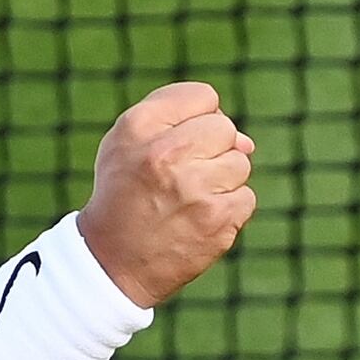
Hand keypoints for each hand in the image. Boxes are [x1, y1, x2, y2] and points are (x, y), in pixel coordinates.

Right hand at [76, 80, 258, 305]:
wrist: (112, 262)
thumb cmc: (125, 192)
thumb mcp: (127, 140)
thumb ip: (179, 116)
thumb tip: (247, 141)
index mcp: (139, 127)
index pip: (203, 97)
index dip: (197, 120)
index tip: (178, 144)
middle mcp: (166, 154)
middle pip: (225, 129)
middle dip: (212, 150)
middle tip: (181, 177)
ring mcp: (195, 189)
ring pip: (240, 163)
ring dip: (222, 180)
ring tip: (189, 199)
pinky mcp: (217, 221)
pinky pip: (246, 198)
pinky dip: (229, 209)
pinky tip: (200, 220)